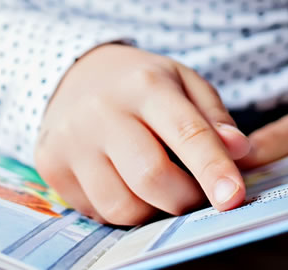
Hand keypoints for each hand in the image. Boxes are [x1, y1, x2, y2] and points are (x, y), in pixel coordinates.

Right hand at [35, 44, 251, 224]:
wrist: (75, 75)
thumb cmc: (141, 85)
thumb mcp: (184, 83)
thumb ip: (214, 118)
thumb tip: (237, 151)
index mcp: (145, 84)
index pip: (186, 132)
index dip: (213, 169)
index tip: (233, 197)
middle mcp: (101, 110)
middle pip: (151, 178)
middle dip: (184, 198)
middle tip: (193, 191)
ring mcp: (70, 140)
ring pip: (122, 206)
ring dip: (150, 209)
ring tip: (153, 183)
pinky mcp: (50, 164)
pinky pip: (96, 211)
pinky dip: (118, 207)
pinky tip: (119, 179)